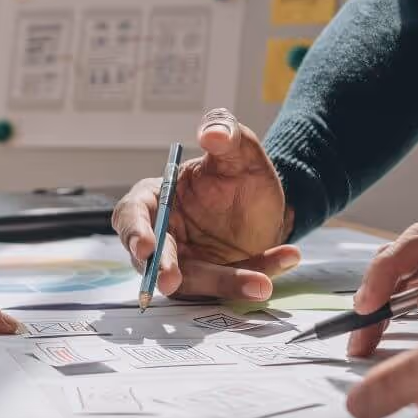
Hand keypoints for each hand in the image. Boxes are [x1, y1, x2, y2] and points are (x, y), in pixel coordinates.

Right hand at [111, 109, 298, 300]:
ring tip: (261, 282)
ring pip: (194, 281)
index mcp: (155, 198)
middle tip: (173, 281)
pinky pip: (228, 285)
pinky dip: (255, 276)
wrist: (267, 204)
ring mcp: (185, 263)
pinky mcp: (210, 281)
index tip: (146, 246)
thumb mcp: (240, 150)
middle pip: (152, 259)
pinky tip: (286, 258)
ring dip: (225, 283)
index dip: (134, 232)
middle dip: (163, 270)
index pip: (131, 215)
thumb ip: (226, 131)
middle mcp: (163, 235)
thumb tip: (212, 133)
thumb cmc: (240, 175)